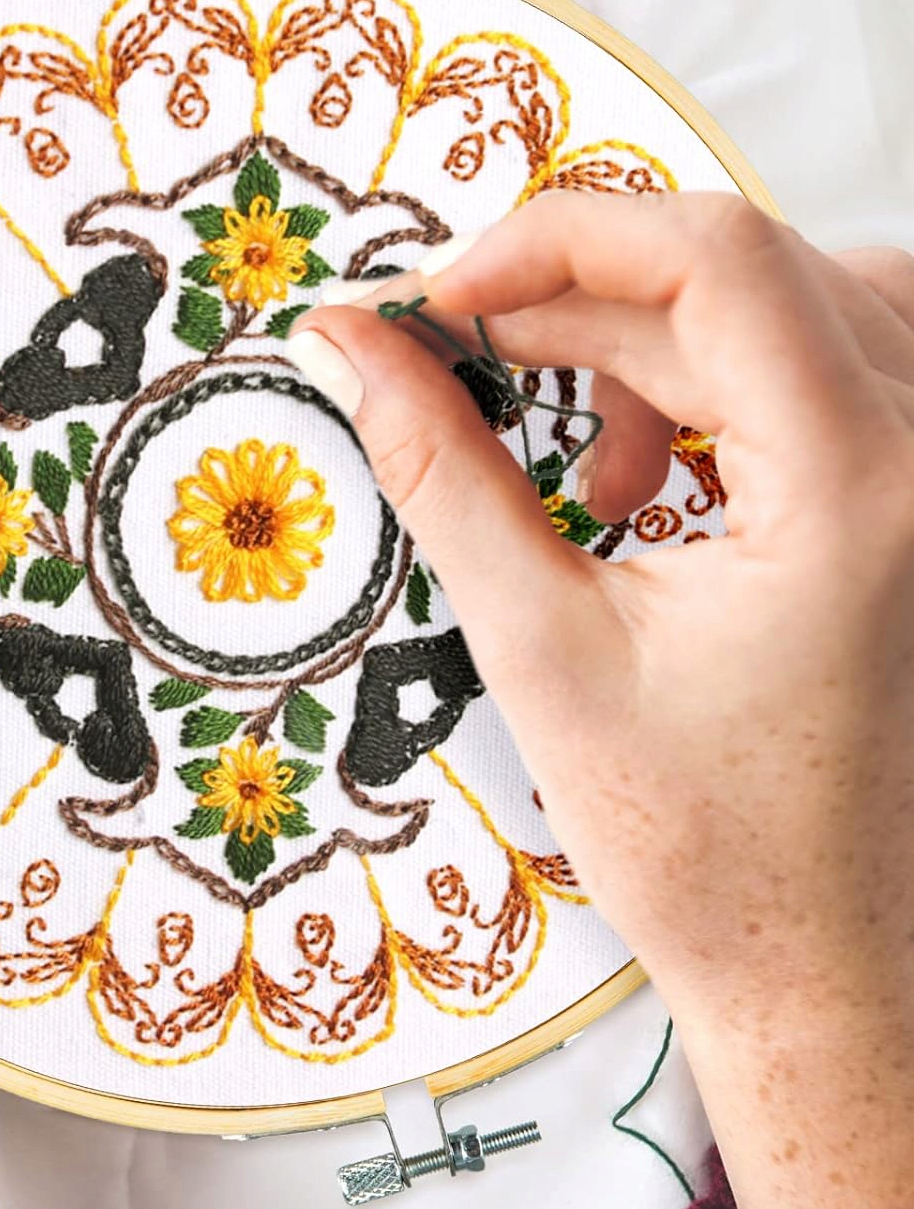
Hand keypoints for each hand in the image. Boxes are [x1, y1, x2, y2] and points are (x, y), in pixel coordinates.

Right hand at [288, 193, 913, 1208]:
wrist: (824, 966)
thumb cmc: (704, 849)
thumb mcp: (540, 649)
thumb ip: (439, 476)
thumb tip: (350, 354)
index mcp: (859, 487)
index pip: (706, 255)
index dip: (548, 243)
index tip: (433, 298)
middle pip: (733, 273)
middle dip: (570, 301)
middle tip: (446, 358)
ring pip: (778, 305)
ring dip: (646, 347)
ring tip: (572, 463)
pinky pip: (816, 365)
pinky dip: (710, 390)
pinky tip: (644, 486)